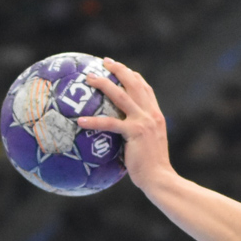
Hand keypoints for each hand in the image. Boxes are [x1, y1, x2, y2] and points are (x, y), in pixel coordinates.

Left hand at [77, 58, 173, 191]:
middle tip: (104, 61)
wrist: (160, 178)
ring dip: (104, 84)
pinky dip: (94, 121)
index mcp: (156, 116)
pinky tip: (79, 121)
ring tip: (89, 78)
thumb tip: (118, 136)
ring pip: (121, 95)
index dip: (133, 76)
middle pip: (135, 84)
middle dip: (119, 69)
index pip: (145, 89)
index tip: (121, 68)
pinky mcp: (135, 132)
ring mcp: (144, 122)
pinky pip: (110, 123)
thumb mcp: (147, 146)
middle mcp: (152, 114)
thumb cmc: (151, 168)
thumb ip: (137, 135)